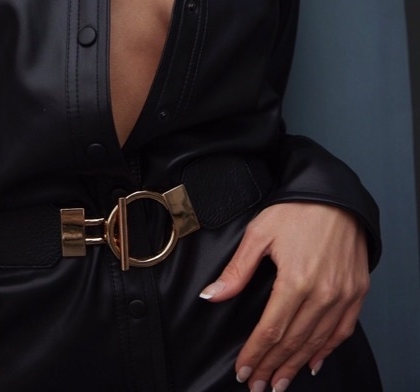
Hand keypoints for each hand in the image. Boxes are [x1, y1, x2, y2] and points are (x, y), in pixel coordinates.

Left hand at [199, 202, 369, 390]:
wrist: (335, 195)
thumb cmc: (296, 210)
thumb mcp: (259, 234)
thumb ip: (237, 271)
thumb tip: (211, 296)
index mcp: (295, 280)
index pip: (271, 330)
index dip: (256, 354)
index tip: (243, 371)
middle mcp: (322, 293)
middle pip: (293, 341)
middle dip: (273, 367)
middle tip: (258, 385)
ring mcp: (343, 295)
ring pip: (317, 341)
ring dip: (296, 365)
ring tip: (280, 382)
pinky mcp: (357, 292)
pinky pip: (342, 330)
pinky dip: (327, 349)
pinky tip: (312, 362)